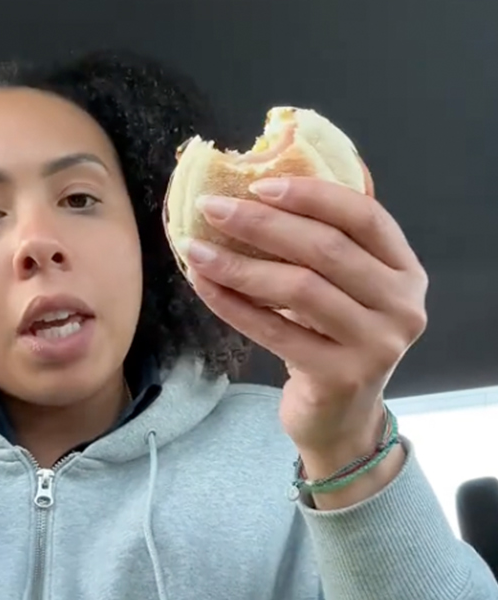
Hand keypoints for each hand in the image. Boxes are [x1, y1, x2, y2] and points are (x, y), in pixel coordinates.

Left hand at [182, 176, 426, 506]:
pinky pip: (274, 330)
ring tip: (194, 249)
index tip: (257, 184)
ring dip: (238, 264)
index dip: (311, 195)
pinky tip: (203, 285)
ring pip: (299, 289)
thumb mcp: (340, 288)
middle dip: (261, 224)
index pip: (365, 216)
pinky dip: (232, 304)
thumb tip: (247, 194)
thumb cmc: (331, 338)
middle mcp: (403, 304)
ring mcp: (378, 343)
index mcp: (405, 270)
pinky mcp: (342, 375)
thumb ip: (317, 246)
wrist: (340, 415)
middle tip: (210, 208)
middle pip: (326, 249)